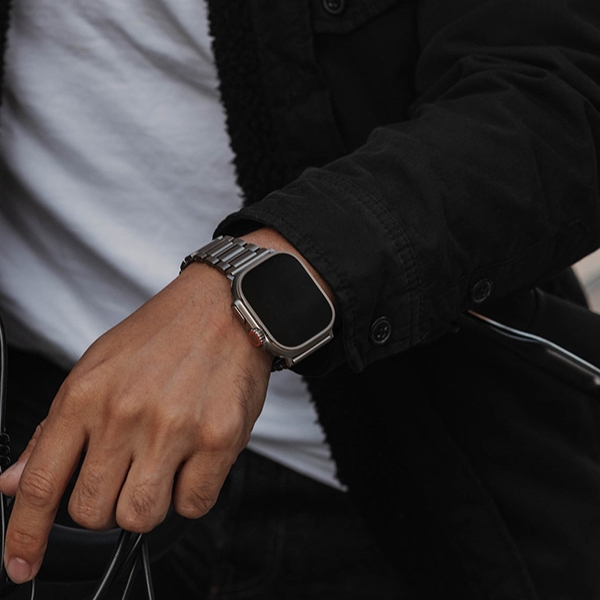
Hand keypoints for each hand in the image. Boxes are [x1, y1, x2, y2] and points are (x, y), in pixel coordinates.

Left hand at [0, 252, 272, 583]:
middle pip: (92, 513)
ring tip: (163, 465)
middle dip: (104, 507)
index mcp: (86, 395)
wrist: (226, 307)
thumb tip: (14, 481)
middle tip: (125, 476)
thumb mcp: (98, 367)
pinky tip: (194, 459)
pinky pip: (194, 504)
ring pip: (141, 518)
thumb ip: (57, 428)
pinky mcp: (218, 438)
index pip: (41, 484)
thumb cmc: (163, 335)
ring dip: (148, 503)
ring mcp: (174, 428)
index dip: (24, 536)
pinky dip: (191, 492)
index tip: (22, 563)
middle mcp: (126, 414)